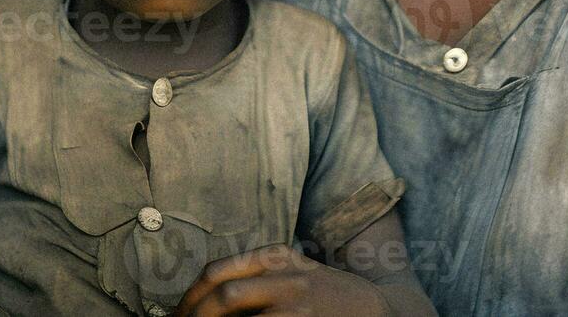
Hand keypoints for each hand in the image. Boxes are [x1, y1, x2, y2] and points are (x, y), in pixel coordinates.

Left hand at [175, 245, 390, 316]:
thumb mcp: (293, 272)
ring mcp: (296, 302)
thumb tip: (205, 302)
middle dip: (194, 316)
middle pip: (222, 293)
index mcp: (275, 256)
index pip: (216, 271)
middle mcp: (284, 274)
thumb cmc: (326, 295)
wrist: (378, 309)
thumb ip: (256, 278)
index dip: (189, 297)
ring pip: (236, 310)